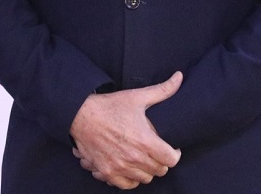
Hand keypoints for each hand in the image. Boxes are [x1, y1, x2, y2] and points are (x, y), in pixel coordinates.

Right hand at [70, 71, 182, 189]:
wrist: (81, 115)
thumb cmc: (110, 106)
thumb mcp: (138, 96)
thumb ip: (162, 90)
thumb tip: (179, 77)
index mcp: (145, 141)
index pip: (171, 160)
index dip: (175, 154)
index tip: (172, 148)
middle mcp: (134, 158)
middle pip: (159, 171)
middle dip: (161, 161)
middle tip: (157, 151)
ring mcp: (120, 167)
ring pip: (144, 179)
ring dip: (147, 170)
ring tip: (144, 158)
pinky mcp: (107, 172)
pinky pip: (126, 185)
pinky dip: (131, 179)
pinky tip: (130, 167)